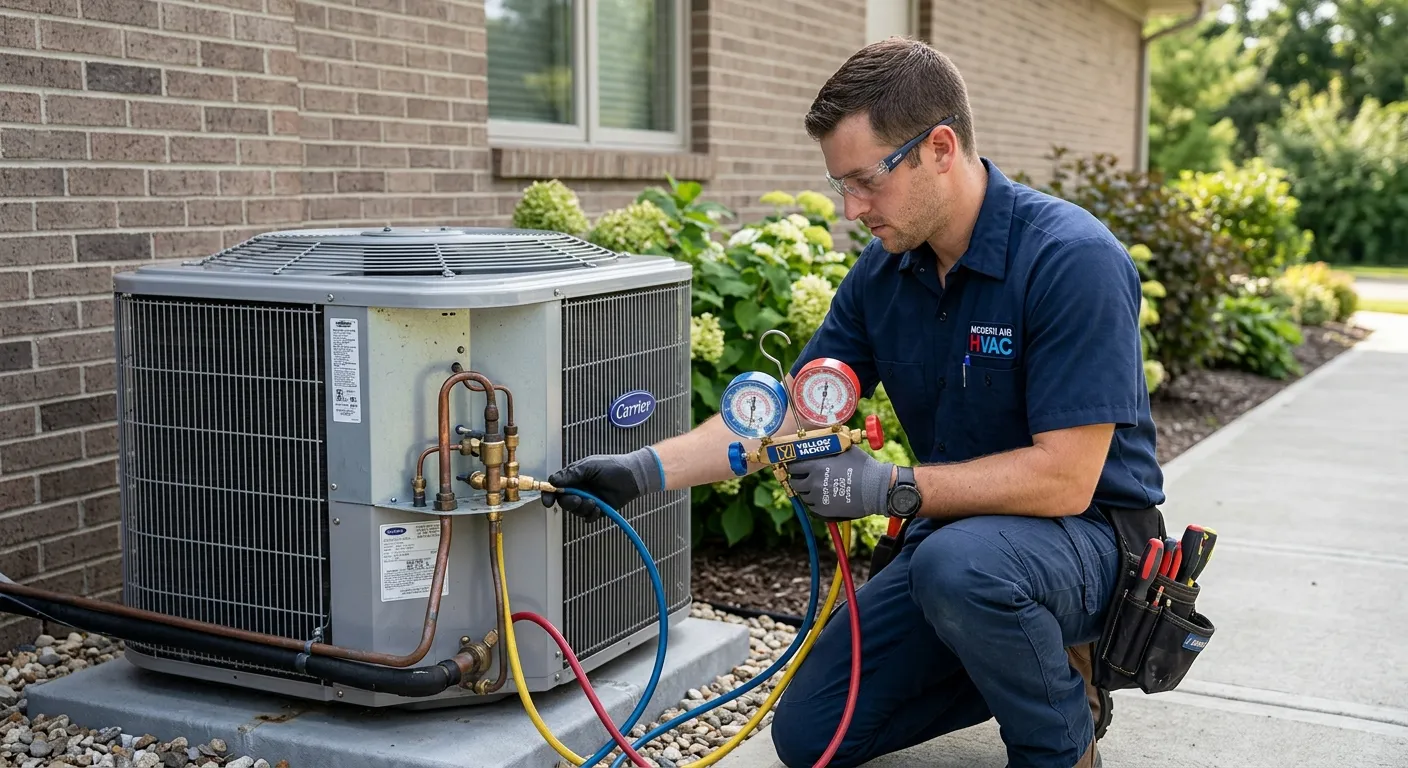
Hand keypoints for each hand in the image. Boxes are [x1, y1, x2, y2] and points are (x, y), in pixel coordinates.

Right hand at [541, 447, 663, 521]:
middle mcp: (579, 489)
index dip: (549, 495)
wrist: (633, 476)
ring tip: (595, 502)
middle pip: (564, 502)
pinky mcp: (598, 510)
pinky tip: (599, 508)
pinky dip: (591, 515)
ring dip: (583, 508)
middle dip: (569, 502)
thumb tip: (552, 481)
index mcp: (574, 477)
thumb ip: (571, 474)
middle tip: (579, 499)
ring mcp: (588, 500)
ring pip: (576, 511)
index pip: (555, 487)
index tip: (548, 502)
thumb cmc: (611, 466)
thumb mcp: (589, 466)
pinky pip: (588, 518)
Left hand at [784, 446, 893, 520]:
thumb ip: (828, 447)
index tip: (798, 466)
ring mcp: (818, 498)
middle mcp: (813, 482)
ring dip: (807, 491)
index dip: (795, 466)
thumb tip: (820, 441)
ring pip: (803, 496)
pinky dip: (815, 502)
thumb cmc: (862, 467)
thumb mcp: (844, 450)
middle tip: (806, 477)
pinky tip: (824, 497)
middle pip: (795, 483)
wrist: (876, 488)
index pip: (793, 467)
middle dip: (799, 479)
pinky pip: (811, 507)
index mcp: (816, 466)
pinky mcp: (824, 510)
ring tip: (817, 487)